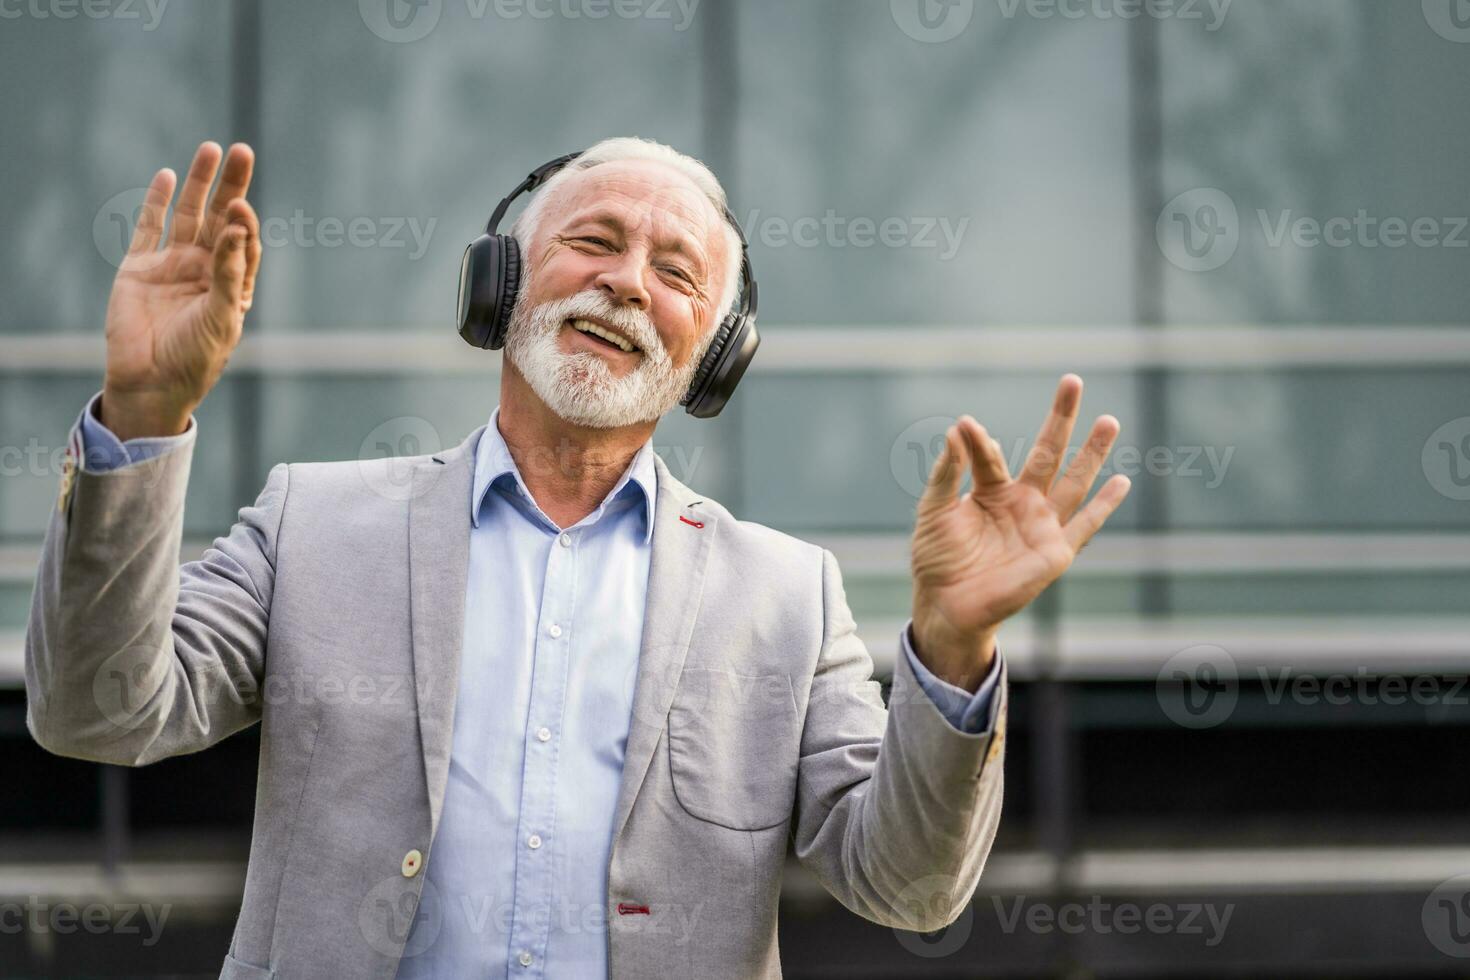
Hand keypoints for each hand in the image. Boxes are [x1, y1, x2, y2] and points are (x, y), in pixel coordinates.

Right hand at [101, 141, 260, 439]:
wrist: (151, 382)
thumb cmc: (196, 357)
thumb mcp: (222, 316)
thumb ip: (230, 273)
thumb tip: (237, 226)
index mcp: (231, 283)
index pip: (243, 240)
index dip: (244, 222)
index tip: (242, 207)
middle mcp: (204, 269)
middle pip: (220, 217)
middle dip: (231, 185)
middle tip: (242, 150)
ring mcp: (171, 266)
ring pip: (187, 215)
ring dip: (198, 184)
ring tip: (209, 150)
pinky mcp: (138, 268)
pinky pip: (149, 228)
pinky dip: (156, 202)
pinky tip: (167, 176)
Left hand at [909, 374, 1131, 689]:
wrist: (947, 605)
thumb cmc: (937, 558)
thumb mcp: (934, 511)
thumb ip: (946, 473)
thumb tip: (956, 431)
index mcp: (991, 491)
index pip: (990, 456)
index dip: (978, 442)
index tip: (965, 425)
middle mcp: (1022, 502)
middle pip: (1047, 453)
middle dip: (1061, 418)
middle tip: (1073, 380)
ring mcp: (1041, 525)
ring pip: (1073, 481)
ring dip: (1092, 452)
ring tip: (1108, 420)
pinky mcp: (1055, 552)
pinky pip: (1085, 525)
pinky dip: (1104, 505)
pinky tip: (1122, 481)